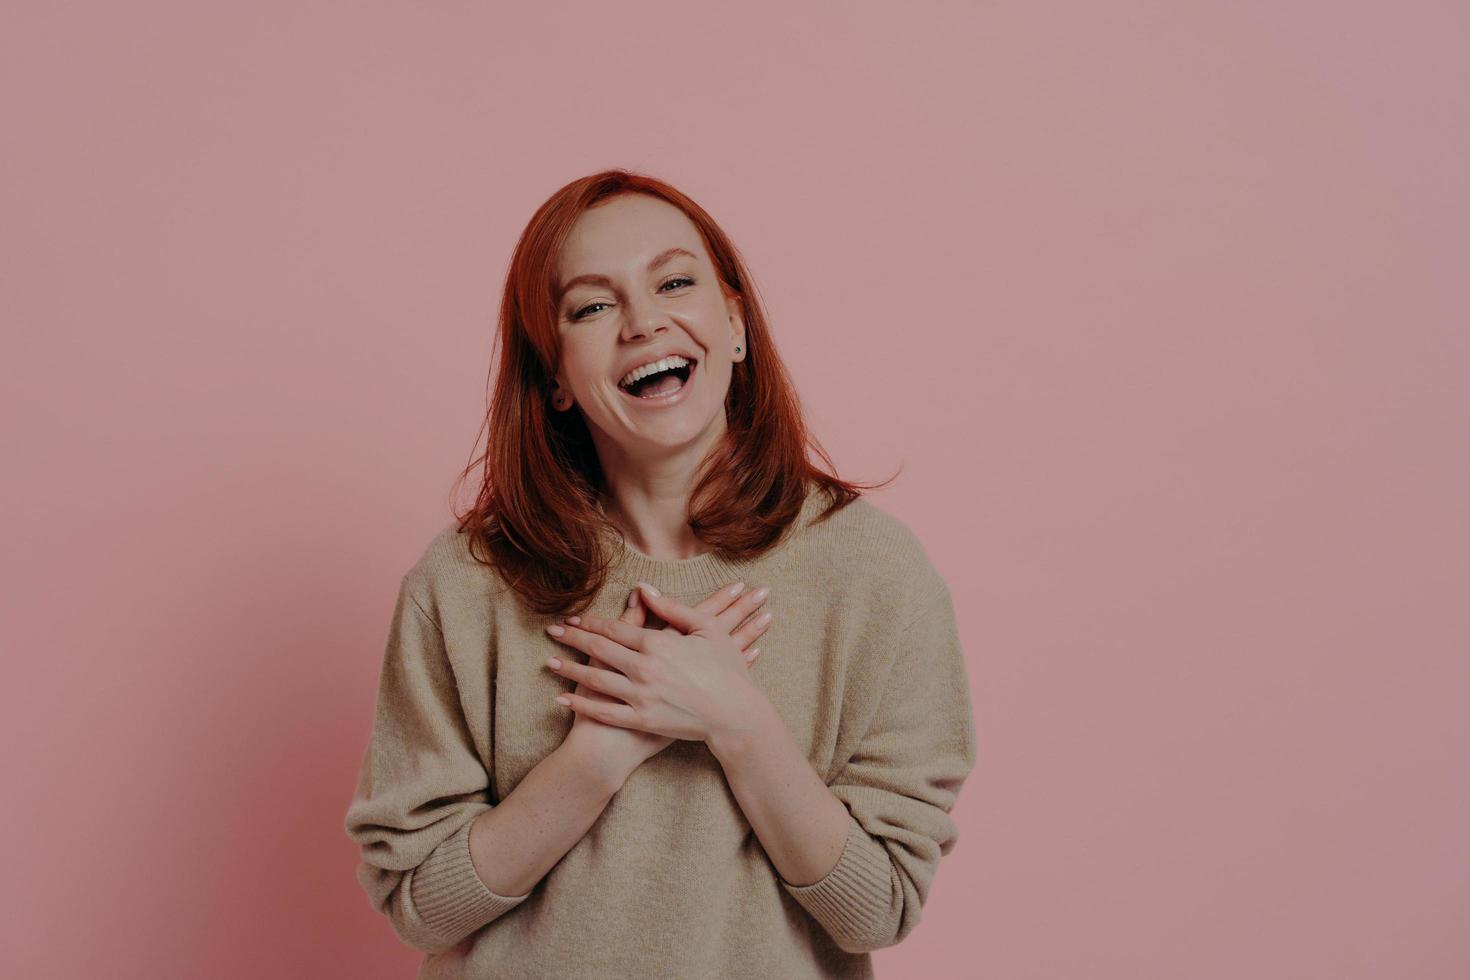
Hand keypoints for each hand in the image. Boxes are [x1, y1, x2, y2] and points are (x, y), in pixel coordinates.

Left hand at [546, 581, 774, 745]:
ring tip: (550, 662)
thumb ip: (672, 608)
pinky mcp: (643, 721)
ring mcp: (642, 697)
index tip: (572, 618)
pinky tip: (564, 698)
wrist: (735, 715)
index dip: (591, 623)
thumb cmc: (726, 669)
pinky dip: (583, 704)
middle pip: (599, 650)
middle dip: (573, 640)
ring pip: (597, 680)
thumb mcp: (707, 630)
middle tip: (552, 632)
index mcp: (659, 644)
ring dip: (571, 669)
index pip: (615, 629)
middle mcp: (645, 669)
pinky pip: (606, 712)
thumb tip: (644, 589)